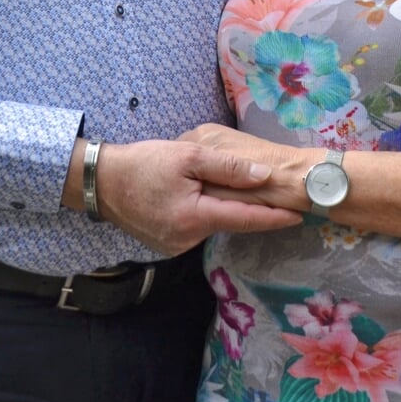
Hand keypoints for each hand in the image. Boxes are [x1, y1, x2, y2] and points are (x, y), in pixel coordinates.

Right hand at [95, 138, 302, 255]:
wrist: (101, 182)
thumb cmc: (143, 164)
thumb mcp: (187, 155)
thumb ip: (227, 167)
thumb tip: (263, 176)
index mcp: (195, 218)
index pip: (245, 219)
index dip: (274, 217)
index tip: (299, 214)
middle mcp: (188, 240)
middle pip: (230, 222)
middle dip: (250, 207)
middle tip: (272, 191)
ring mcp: (176, 246)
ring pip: (213, 224)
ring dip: (223, 208)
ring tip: (227, 187)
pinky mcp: (168, 244)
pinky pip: (197, 227)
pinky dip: (205, 212)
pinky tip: (200, 196)